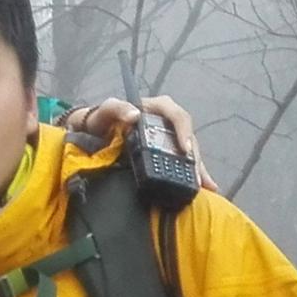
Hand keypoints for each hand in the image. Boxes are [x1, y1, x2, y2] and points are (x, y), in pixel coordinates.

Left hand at [61, 94, 217, 192]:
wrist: (91, 133)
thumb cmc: (100, 119)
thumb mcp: (106, 110)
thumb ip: (117, 108)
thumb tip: (135, 116)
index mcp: (156, 108)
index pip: (176, 115)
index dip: (183, 131)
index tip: (184, 150)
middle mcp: (166, 122)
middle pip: (187, 138)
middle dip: (194, 157)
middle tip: (196, 177)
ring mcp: (167, 138)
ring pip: (188, 151)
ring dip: (198, 168)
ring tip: (206, 186)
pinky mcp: (164, 153)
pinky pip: (182, 162)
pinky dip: (192, 174)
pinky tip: (206, 188)